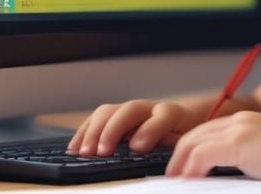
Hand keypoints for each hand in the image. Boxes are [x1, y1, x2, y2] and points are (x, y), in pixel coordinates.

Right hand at [67, 100, 199, 155]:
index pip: (162, 116)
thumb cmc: (181, 134)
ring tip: (85, 152)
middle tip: (102, 152)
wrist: (180, 119)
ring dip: (94, 131)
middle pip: (129, 110)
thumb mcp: (185, 141)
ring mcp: (130, 110)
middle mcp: (148, 108)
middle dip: (113, 130)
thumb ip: (175, 145)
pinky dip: (84, 132)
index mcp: (171, 114)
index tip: (138, 147)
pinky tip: (76, 148)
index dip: (150, 130)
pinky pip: (96, 118)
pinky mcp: (115, 116)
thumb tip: (164, 151)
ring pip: (109, 111)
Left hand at [166, 111, 260, 182]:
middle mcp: (238, 121)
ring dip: (180, 161)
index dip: (191, 146)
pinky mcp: (239, 143)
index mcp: (246, 122)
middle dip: (179, 153)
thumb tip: (231, 175)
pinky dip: (191, 166)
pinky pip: (202, 154)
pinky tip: (188, 179)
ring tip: (175, 178)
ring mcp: (238, 130)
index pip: (208, 131)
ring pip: (193, 141)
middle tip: (172, 172)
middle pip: (195, 133)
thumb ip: (248, 158)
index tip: (183, 163)